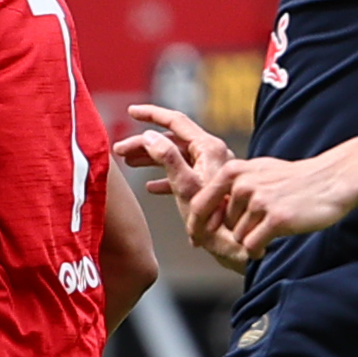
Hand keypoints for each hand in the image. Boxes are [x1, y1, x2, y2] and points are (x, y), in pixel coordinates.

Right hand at [114, 105, 245, 268]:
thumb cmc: (213, 220)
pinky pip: (183, 174)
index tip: (131, 111)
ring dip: (152, 158)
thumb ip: (166, 158)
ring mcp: (212, 170)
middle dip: (144, 143)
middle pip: (172, 140)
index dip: (151, 114)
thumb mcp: (185, 186)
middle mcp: (213, 154)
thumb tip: (148, 136)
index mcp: (208, 148)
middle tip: (121, 150)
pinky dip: (165, 177)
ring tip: (130, 164)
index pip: (176, 121)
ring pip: (176, 156)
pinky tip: (152, 188)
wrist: (236, 245)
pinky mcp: (211, 186)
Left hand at [210, 151, 357, 258]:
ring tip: (271, 228)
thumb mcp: (258, 172)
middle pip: (225, 225)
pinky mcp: (276, 219)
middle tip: (259, 227)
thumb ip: (232, 187)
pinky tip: (267, 246)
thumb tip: (205, 210)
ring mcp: (259, 201)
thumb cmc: (294, 179)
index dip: (196, 225)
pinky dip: (257, 251)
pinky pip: (251, 246)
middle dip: (238, 232)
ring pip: (238, 237)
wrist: (332, 180)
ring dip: (252, 240)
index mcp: (234, 171)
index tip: (196, 240)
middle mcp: (243, 185)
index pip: (200, 203)